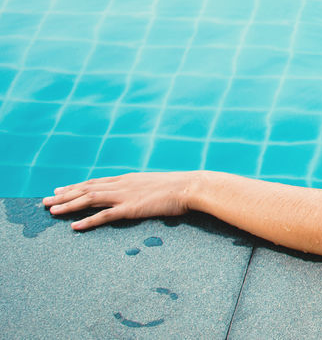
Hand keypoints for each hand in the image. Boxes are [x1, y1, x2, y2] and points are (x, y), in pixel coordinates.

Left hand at [42, 172, 198, 230]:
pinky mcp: (131, 208)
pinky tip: (74, 226)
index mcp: (128, 179)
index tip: (60, 189)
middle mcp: (122, 184)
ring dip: (69, 205)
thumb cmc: (179, 187)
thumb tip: (142, 196)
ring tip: (52, 211)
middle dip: (64, 195)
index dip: (76, 186)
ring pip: (90, 199)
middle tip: (46, 200)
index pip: (95, 182)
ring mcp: (125, 195)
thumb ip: (144, 190)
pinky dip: (87, 221)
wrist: (191, 186)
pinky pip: (104, 216)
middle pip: (87, 188)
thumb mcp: (157, 185)